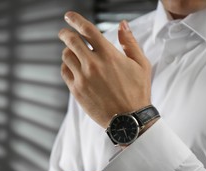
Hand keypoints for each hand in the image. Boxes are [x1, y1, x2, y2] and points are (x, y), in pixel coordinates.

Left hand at [59, 11, 151, 127]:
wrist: (128, 120)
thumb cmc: (137, 92)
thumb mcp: (141, 64)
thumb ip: (130, 42)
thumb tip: (122, 24)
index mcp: (109, 55)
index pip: (87, 30)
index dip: (76, 20)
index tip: (69, 16)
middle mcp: (93, 65)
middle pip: (72, 41)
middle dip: (65, 33)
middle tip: (64, 32)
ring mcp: (83, 78)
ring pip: (66, 56)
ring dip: (67, 50)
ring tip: (72, 52)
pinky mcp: (76, 91)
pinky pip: (64, 72)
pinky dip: (66, 66)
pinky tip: (72, 67)